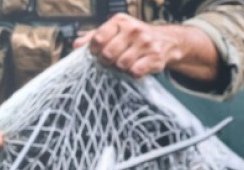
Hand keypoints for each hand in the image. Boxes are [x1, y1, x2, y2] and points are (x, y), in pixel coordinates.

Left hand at [74, 14, 217, 81]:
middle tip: (111, 62)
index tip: (97, 54)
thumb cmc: (135, 38)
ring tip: (124, 64)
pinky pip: (136, 72)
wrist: (167, 41)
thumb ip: (94, 38)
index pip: (98, 38)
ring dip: (120, 68)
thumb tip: (76, 45)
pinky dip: (133, 73)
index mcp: (120, 21)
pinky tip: (135, 68)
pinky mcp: (155, 58)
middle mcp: (133, 30)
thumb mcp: (115, 31)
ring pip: (121, 64)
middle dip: (106, 62)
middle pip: (108, 54)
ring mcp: (145, 43)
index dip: (94, 50)